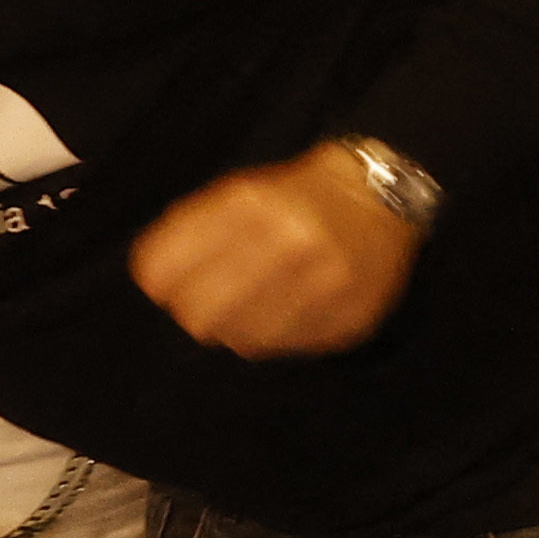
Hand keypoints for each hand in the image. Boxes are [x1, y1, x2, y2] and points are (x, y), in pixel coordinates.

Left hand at [127, 149, 419, 357]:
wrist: (385, 196)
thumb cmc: (298, 195)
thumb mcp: (240, 190)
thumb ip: (192, 229)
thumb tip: (154, 280)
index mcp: (250, 204)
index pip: (165, 271)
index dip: (160, 282)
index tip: (170, 282)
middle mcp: (289, 243)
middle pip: (199, 315)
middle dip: (196, 310)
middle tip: (210, 301)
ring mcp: (324, 284)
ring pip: (240, 339)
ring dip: (238, 325)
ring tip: (255, 304)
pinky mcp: (349, 317)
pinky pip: (284, 347)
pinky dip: (277, 333)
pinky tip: (288, 309)